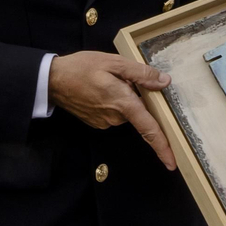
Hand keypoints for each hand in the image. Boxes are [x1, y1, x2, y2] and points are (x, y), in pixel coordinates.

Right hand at [48, 52, 175, 169]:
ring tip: (107, 80)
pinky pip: (114, 112)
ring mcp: (105, 122)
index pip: (149, 129)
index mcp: (124, 103)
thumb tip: (164, 82)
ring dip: (124, 98)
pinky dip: (113, 101)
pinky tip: (101, 89)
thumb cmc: (82, 68)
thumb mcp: (114, 62)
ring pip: (125, 111)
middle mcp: (116, 118)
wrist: (53, 80)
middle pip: (139, 113)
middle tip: (121, 78)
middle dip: (137, 98)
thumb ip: (141, 73)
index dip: (162, 147)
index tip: (172, 163)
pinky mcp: (97, 122)